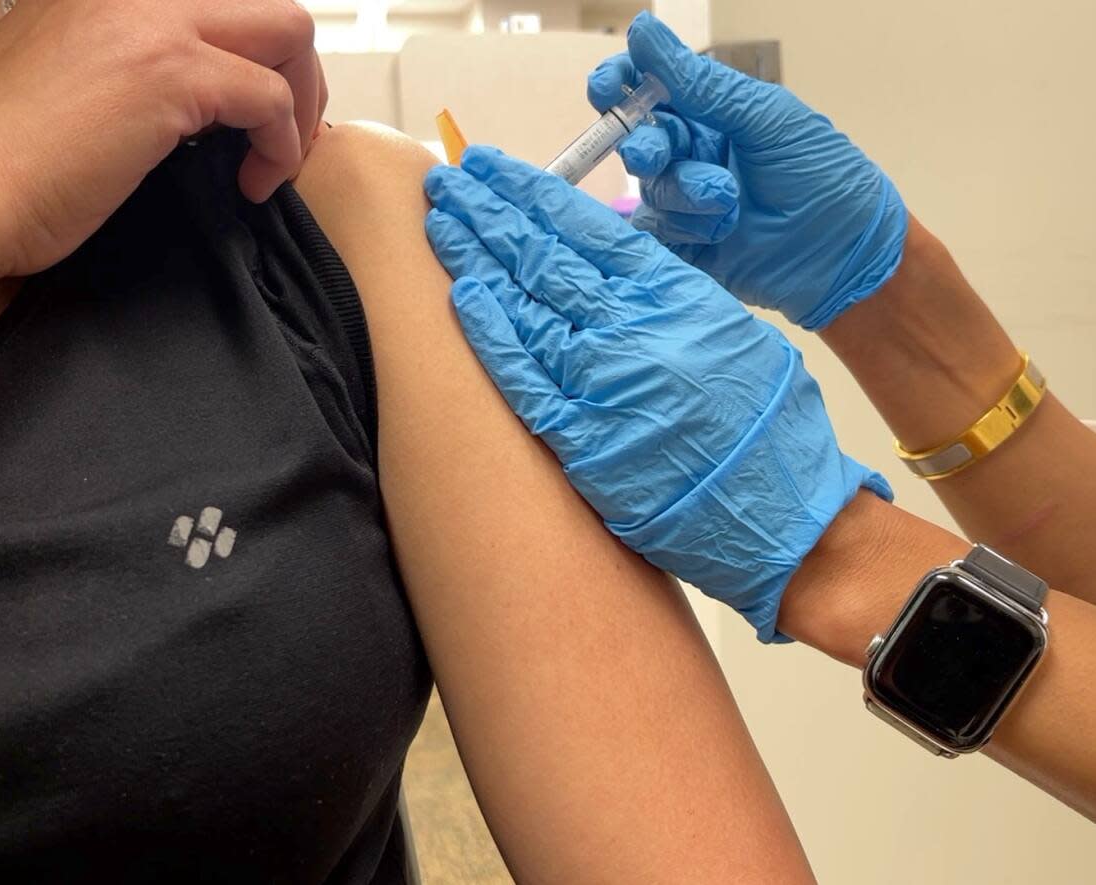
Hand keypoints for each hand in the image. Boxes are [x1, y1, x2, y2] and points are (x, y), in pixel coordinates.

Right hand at [0, 0, 325, 294]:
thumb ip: (37, 28)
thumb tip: (36, 29)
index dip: (247, 47)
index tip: (247, 105)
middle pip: (266, 0)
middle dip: (294, 67)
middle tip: (281, 130)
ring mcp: (152, 23)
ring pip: (287, 29)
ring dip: (299, 101)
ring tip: (275, 160)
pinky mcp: (171, 77)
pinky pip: (272, 99)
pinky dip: (281, 147)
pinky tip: (253, 185)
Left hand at [425, 146, 889, 640]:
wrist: (786, 515)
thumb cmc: (770, 426)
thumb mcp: (732, 333)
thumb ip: (670, 297)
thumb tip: (617, 268)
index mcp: (673, 293)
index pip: (584, 225)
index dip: (530, 192)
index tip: (492, 169)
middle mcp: (631, 327)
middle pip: (543, 256)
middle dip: (488, 213)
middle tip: (446, 183)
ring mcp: (602, 382)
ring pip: (523, 305)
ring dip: (475, 259)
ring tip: (440, 222)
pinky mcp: (583, 440)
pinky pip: (523, 378)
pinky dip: (490, 336)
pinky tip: (461, 297)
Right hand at [589, 12, 906, 329]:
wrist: (846, 253)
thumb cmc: (822, 176)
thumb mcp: (764, 118)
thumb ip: (699, 83)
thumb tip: (642, 31)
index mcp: (712, 114)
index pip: (648, 91)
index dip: (619, 86)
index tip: (607, 89)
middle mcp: (693, 155)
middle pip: (639, 140)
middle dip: (644, 146)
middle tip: (658, 156)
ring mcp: (687, 203)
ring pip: (649, 188)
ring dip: (683, 192)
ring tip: (727, 202)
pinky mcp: (683, 247)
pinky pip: (654, 232)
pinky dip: (680, 228)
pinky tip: (718, 232)